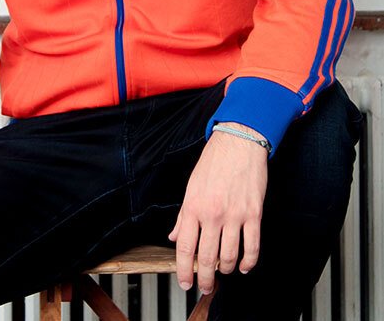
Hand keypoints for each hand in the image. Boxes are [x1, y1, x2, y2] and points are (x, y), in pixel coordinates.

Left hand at [168, 123, 267, 294]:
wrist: (238, 141)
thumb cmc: (214, 161)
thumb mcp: (192, 186)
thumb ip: (184, 215)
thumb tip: (175, 236)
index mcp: (193, 206)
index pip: (184, 247)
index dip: (184, 270)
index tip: (185, 282)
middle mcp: (212, 213)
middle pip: (207, 258)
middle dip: (205, 279)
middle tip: (206, 287)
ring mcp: (234, 215)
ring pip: (230, 257)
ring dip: (227, 270)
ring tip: (225, 272)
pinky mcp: (253, 213)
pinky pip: (252, 247)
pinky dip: (249, 262)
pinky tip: (245, 266)